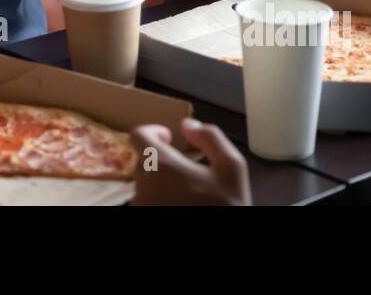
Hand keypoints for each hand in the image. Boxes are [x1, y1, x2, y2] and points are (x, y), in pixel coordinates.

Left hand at [130, 119, 250, 205]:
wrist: (225, 246)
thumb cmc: (226, 207)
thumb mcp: (232, 168)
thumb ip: (210, 137)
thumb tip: (188, 124)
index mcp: (158, 165)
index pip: (138, 135)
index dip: (154, 132)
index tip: (169, 138)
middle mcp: (141, 186)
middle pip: (143, 161)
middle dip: (162, 160)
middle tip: (187, 171)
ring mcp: (140, 206)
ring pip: (145, 184)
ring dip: (161, 182)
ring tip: (188, 194)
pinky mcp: (142, 217)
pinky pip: (147, 202)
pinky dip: (160, 199)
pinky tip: (181, 205)